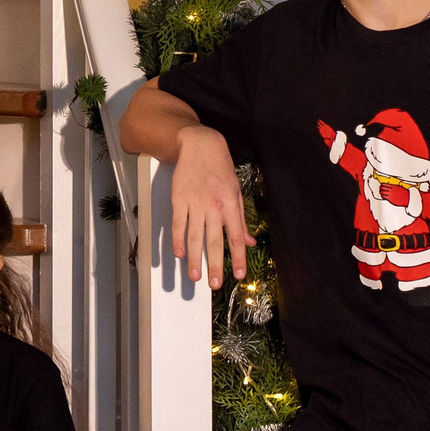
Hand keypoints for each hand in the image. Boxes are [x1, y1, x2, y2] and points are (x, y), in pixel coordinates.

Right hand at [169, 122, 247, 288]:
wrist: (201, 145)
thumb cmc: (220, 170)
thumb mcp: (236, 192)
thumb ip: (241, 220)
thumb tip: (251, 242)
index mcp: (231, 205)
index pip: (236, 236)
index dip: (238, 257)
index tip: (239, 275)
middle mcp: (214, 206)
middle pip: (215, 241)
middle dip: (215, 264)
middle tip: (214, 284)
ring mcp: (196, 203)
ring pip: (195, 236)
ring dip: (195, 258)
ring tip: (194, 276)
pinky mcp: (179, 198)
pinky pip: (179, 223)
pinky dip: (178, 239)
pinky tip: (178, 254)